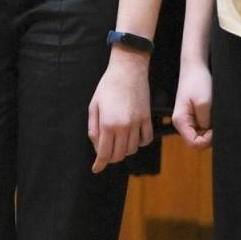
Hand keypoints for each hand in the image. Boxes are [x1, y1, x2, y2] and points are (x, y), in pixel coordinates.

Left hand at [88, 49, 153, 172]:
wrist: (128, 70)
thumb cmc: (107, 87)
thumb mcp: (94, 106)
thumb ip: (94, 128)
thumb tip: (96, 145)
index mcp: (108, 124)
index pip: (104, 153)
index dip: (100, 164)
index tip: (96, 169)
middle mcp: (124, 127)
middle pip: (119, 155)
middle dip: (110, 158)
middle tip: (105, 153)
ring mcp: (137, 124)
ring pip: (132, 149)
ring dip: (124, 151)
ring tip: (117, 143)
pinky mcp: (147, 119)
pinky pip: (146, 139)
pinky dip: (140, 143)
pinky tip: (133, 139)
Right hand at [171, 60, 212, 149]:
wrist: (195, 67)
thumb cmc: (198, 82)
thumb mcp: (204, 103)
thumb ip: (206, 123)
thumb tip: (210, 136)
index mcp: (180, 121)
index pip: (194, 144)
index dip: (208, 140)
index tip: (215, 128)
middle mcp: (181, 123)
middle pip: (197, 142)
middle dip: (210, 136)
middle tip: (216, 120)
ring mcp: (186, 120)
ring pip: (201, 136)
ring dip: (210, 130)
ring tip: (213, 114)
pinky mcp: (192, 116)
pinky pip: (202, 128)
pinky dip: (210, 124)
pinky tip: (212, 113)